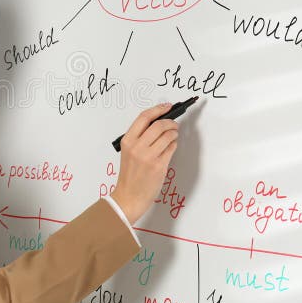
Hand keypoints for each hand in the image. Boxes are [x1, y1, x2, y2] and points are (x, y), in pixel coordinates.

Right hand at [109, 103, 178, 223]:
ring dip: (174, 133)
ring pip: (168, 136)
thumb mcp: (128, 152)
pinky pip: (171, 148)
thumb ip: (140, 138)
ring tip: (173, 136)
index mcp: (127, 141)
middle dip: (170, 122)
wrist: (129, 196)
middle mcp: (137, 147)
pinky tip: (171, 147)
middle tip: (174, 124)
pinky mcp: (159, 165)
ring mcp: (149, 156)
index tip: (167, 106)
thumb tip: (158, 123)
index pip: (144, 118)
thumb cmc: (129, 174)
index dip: (157, 109)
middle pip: (159, 125)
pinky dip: (174, 145)